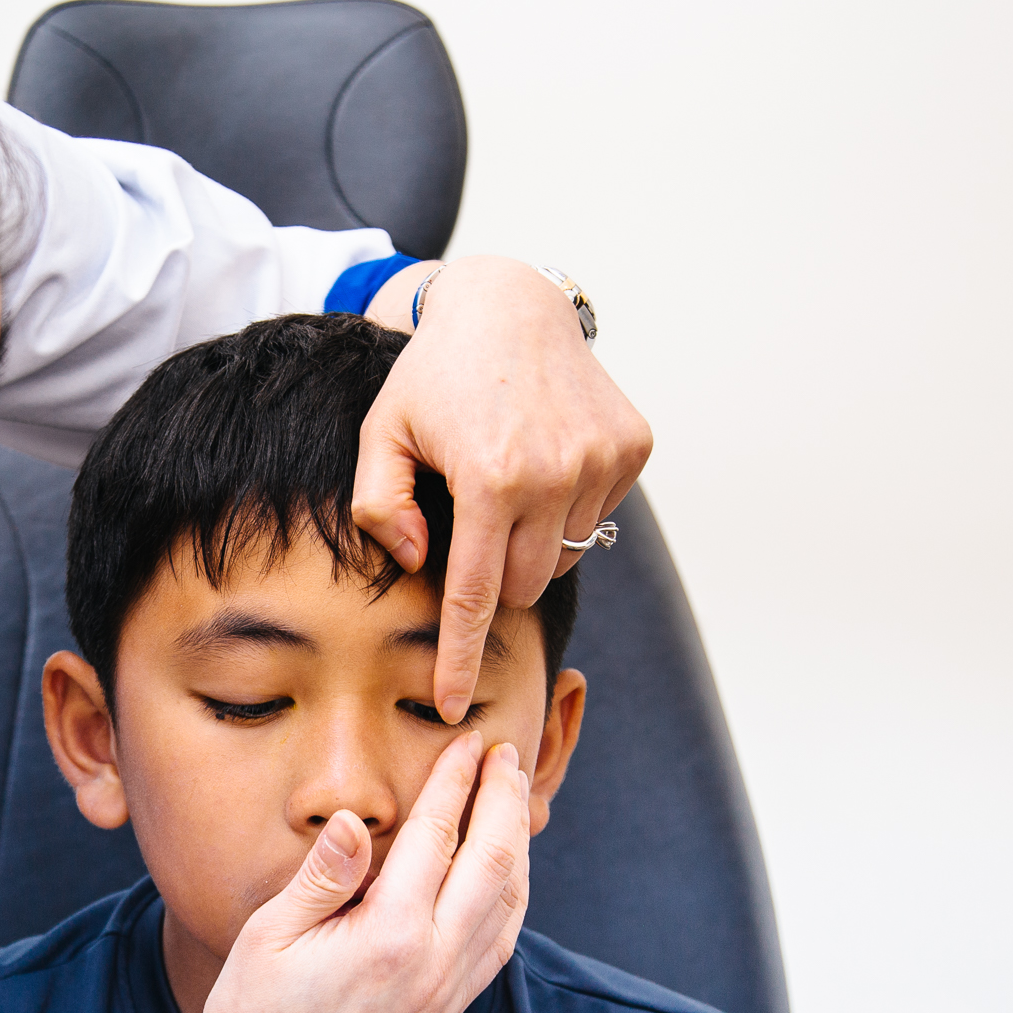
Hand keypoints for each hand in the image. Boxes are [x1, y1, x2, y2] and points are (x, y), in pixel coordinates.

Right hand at [180, 731, 530, 1012]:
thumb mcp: (270, 934)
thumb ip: (322, 874)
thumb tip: (354, 818)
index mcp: (389, 937)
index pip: (438, 838)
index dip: (456, 782)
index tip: (469, 742)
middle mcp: (433, 967)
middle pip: (493, 864)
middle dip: (504, 801)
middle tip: (506, 753)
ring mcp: (447, 996)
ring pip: (510, 906)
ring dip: (517, 846)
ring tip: (512, 801)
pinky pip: (499, 945)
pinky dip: (512, 898)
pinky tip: (504, 874)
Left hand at [355, 255, 653, 722]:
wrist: (511, 306)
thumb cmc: (433, 377)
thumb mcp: (382, 434)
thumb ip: (379, 507)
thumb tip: (420, 562)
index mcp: (488, 478)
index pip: (475, 595)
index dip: (462, 656)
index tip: (453, 706)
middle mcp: (555, 473)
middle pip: (525, 584)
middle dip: (497, 575)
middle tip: (472, 523)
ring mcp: (602, 460)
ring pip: (564, 555)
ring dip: (533, 541)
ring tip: (506, 482)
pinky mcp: (633, 446)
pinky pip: (597, 516)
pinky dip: (568, 507)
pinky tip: (545, 458)